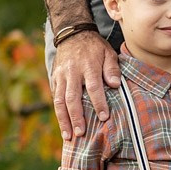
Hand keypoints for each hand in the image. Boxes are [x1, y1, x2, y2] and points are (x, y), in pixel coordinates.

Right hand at [50, 28, 119, 142]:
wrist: (72, 33)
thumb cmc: (94, 47)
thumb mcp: (108, 52)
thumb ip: (112, 69)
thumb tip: (115, 85)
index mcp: (88, 66)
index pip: (94, 87)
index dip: (98, 103)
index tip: (103, 117)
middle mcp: (72, 72)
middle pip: (72, 97)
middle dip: (76, 117)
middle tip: (82, 133)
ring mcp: (61, 76)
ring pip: (60, 100)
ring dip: (63, 120)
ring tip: (68, 136)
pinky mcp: (54, 78)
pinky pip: (55, 97)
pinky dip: (58, 112)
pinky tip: (63, 125)